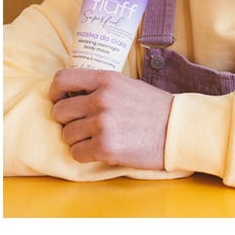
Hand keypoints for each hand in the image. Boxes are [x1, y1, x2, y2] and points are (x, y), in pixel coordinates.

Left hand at [49, 68, 171, 169]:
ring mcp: (103, 123)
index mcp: (106, 79)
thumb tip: (73, 95)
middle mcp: (101, 98)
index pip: (62, 80)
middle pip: (59, 111)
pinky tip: (104, 149)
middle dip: (69, 121)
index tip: (61, 101)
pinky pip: (77, 153)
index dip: (56, 93)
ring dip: (79, 139)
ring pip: (67, 134)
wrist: (178, 129)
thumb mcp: (127, 85)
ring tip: (100, 137)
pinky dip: (86, 154)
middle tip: (85, 125)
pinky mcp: (105, 147)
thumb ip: (101, 87)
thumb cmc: (154, 108)